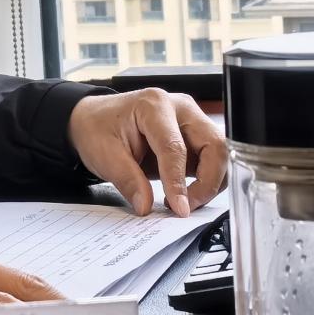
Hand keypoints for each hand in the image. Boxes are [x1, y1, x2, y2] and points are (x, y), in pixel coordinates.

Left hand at [68, 88, 228, 216]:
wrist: (94, 119)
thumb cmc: (98, 128)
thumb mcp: (104, 155)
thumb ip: (128, 181)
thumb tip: (147, 206)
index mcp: (154, 106)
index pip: (175, 148)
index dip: (179, 182)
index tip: (180, 208)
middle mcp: (180, 109)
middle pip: (214, 145)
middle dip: (208, 182)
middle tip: (188, 207)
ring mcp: (191, 121)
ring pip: (219, 153)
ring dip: (210, 183)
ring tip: (184, 202)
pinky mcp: (194, 137)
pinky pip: (211, 160)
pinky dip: (206, 181)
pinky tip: (186, 194)